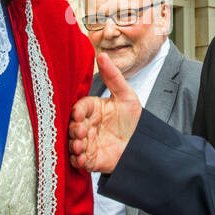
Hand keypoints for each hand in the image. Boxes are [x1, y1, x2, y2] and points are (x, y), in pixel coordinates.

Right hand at [68, 51, 142, 172]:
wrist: (142, 145)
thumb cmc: (133, 120)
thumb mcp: (126, 96)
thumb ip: (114, 77)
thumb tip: (102, 55)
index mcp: (93, 109)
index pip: (80, 107)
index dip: (78, 111)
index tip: (79, 114)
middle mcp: (86, 125)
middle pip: (72, 125)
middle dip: (74, 128)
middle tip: (80, 130)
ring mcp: (86, 142)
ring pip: (72, 142)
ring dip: (74, 144)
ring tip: (80, 145)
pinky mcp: (89, 158)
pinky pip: (77, 159)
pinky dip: (77, 159)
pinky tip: (82, 158)